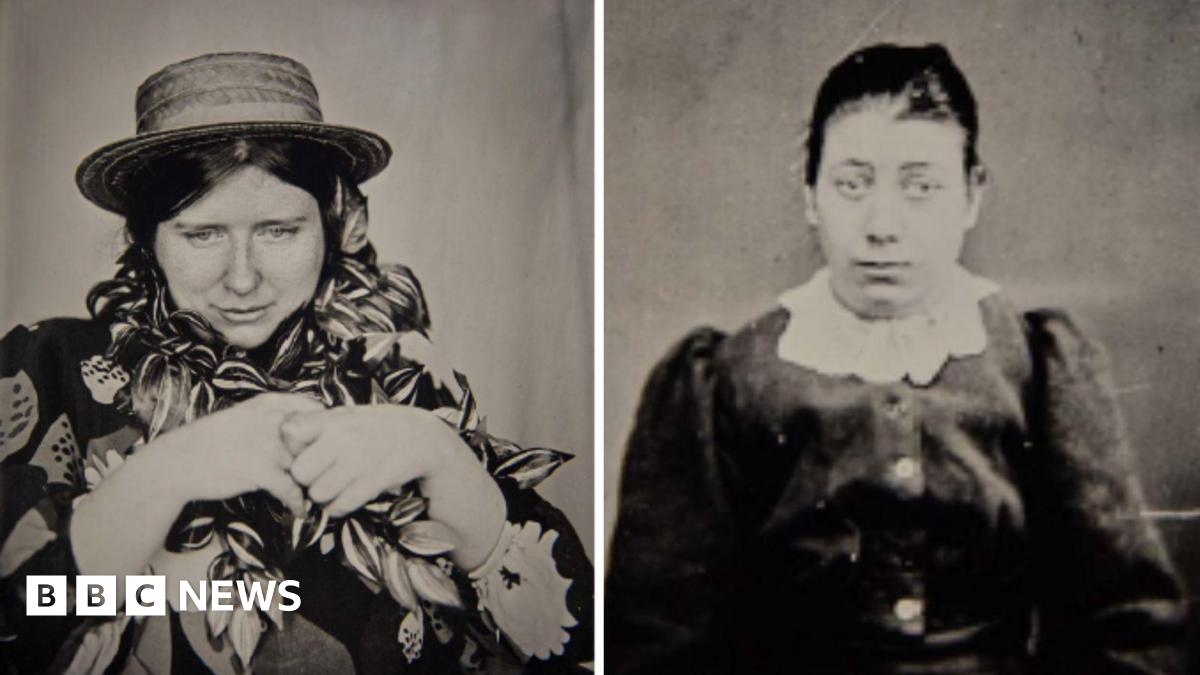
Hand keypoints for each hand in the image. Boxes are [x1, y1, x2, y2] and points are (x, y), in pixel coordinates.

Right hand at [156, 392, 323, 515]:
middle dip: (325, 457)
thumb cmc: (212, 440)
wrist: (179, 462)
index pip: (316, 410)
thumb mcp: (244, 416)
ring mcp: (269, 446)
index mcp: (269, 404)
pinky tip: (299, 511)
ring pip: (308, 465)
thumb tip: (303, 427)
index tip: (330, 443)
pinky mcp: (262, 471)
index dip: (327, 428)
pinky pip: (292, 490)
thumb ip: (273, 418)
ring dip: (314, 482)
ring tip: (317, 495)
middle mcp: (274, 421)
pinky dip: (297, 503)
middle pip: (317, 437)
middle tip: (329, 473)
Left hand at [280, 405, 504, 567]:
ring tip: (338, 488)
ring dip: (325, 497)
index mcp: (334, 418)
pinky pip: (340, 506)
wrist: (424, 439)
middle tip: (322, 477)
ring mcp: (358, 460)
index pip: (289, 434)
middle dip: (308, 480)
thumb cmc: (380, 428)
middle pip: (300, 472)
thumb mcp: (350, 415)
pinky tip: (350, 497)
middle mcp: (343, 437)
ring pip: (318, 493)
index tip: (305, 453)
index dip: (292, 449)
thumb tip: (283, 432)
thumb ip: (318, 423)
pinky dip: (340, 508)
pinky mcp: (372, 482)